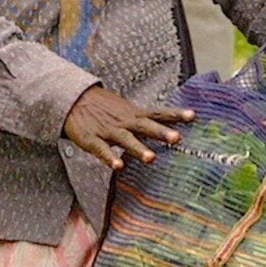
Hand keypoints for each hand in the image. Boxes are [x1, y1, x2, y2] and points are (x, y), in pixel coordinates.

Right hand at [62, 85, 192, 169]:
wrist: (72, 99)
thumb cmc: (102, 107)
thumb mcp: (125, 108)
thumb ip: (143, 119)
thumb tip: (166, 125)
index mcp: (133, 113)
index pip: (158, 112)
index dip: (175, 114)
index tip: (193, 115)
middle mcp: (124, 121)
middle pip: (145, 126)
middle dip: (161, 132)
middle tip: (177, 138)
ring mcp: (108, 130)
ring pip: (126, 139)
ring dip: (138, 148)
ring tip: (151, 158)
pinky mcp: (92, 139)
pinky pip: (102, 150)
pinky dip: (110, 158)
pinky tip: (117, 166)